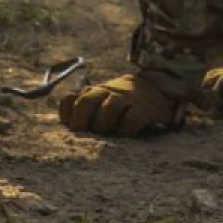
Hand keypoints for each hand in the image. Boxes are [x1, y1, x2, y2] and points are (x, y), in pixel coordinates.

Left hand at [57, 71, 189, 136]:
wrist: (155, 89)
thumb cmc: (120, 101)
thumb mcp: (101, 99)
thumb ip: (84, 109)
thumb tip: (68, 129)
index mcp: (92, 91)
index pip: (70, 99)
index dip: (67, 114)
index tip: (70, 127)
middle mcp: (105, 92)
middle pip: (85, 101)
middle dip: (80, 120)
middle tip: (82, 134)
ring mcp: (124, 98)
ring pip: (107, 109)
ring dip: (103, 124)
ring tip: (108, 132)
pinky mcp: (142, 109)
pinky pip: (130, 120)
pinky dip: (125, 129)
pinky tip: (126, 134)